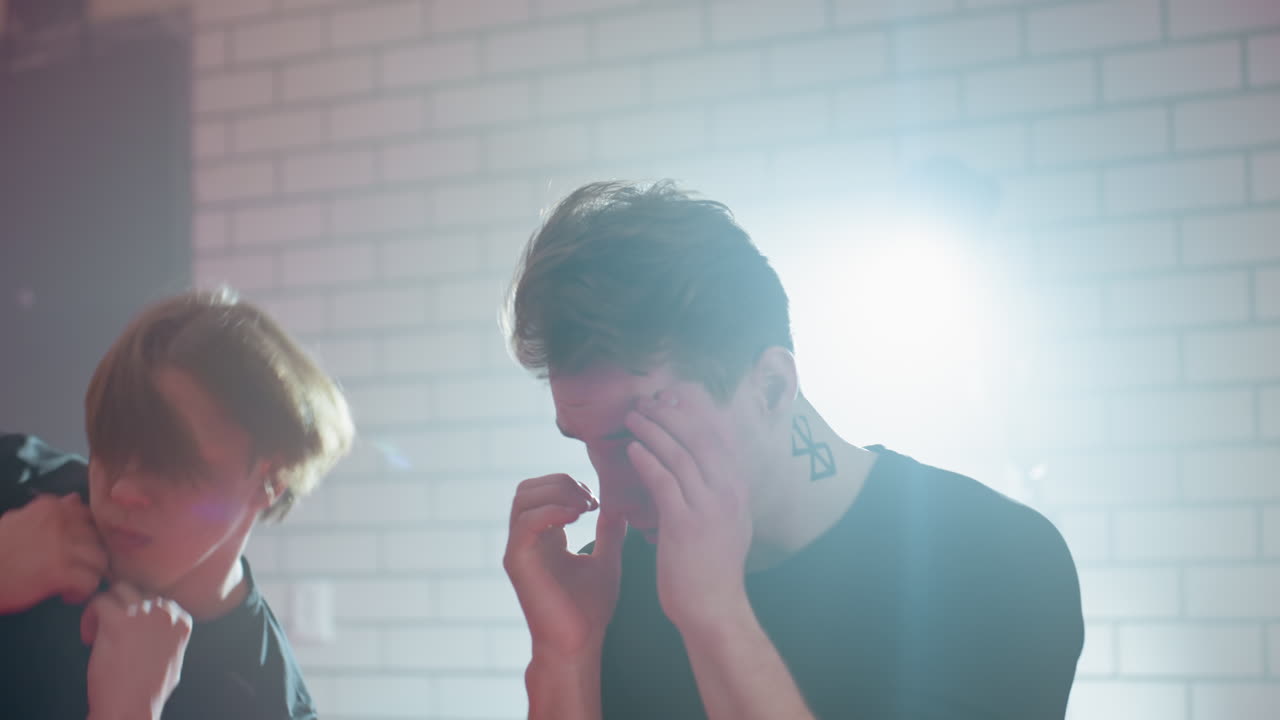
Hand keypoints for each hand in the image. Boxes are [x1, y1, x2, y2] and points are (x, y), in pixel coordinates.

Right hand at [0, 493, 107, 613]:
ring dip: (89, 574)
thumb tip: (73, 500)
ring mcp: (62, 547)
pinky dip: (82, 592)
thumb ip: (49, 511)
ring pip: (100, 560)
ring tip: (72, 584)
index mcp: (50, 507)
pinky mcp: (60, 572)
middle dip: (90, 557)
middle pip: (97, 539)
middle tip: (77, 570)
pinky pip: (90, 581)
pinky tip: (66, 595)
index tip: (77, 549)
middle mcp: (61, 522)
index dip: (86, 536)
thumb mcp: (18, 520)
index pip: (88, 516)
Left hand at [82, 582, 191, 719]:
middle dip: (122, 607)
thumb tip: (158, 627)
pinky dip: (89, 617)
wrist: (130, 708)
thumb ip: (169, 636)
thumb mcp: (173, 658)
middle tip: (110, 629)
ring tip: (97, 631)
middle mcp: (165, 613)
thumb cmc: (148, 692)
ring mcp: (142, 615)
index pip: (159, 600)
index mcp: (182, 622)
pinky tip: (88, 638)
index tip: (128, 631)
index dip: (138, 615)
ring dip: (106, 607)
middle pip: (139, 592)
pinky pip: (98, 601)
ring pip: (119, 589)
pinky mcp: (118, 622)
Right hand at [503, 473, 626, 660]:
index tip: (597, 500)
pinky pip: (526, 521)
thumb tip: (619, 507)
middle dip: (561, 483)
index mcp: (544, 537)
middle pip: (528, 488)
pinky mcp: (517, 561)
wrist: (579, 644)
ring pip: (523, 498)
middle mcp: (526, 540)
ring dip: (557, 492)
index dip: (568, 484)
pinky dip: (551, 510)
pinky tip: (578, 516)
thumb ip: (609, 533)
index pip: (541, 491)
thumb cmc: (590, 610)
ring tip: (586, 506)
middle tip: (591, 499)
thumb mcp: (606, 562)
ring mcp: (519, 549)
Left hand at [624, 385, 753, 629]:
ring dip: (653, 430)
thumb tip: (703, 467)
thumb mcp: (728, 522)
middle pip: (699, 437)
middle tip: (647, 401)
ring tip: (634, 418)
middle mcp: (729, 492)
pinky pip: (663, 480)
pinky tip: (632, 449)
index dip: (693, 412)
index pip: (718, 436)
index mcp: (738, 489)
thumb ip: (718, 492)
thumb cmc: (713, 568)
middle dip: (671, 414)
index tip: (672, 398)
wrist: (713, 607)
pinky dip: (647, 460)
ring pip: (679, 454)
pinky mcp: (685, 523)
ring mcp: (709, 506)